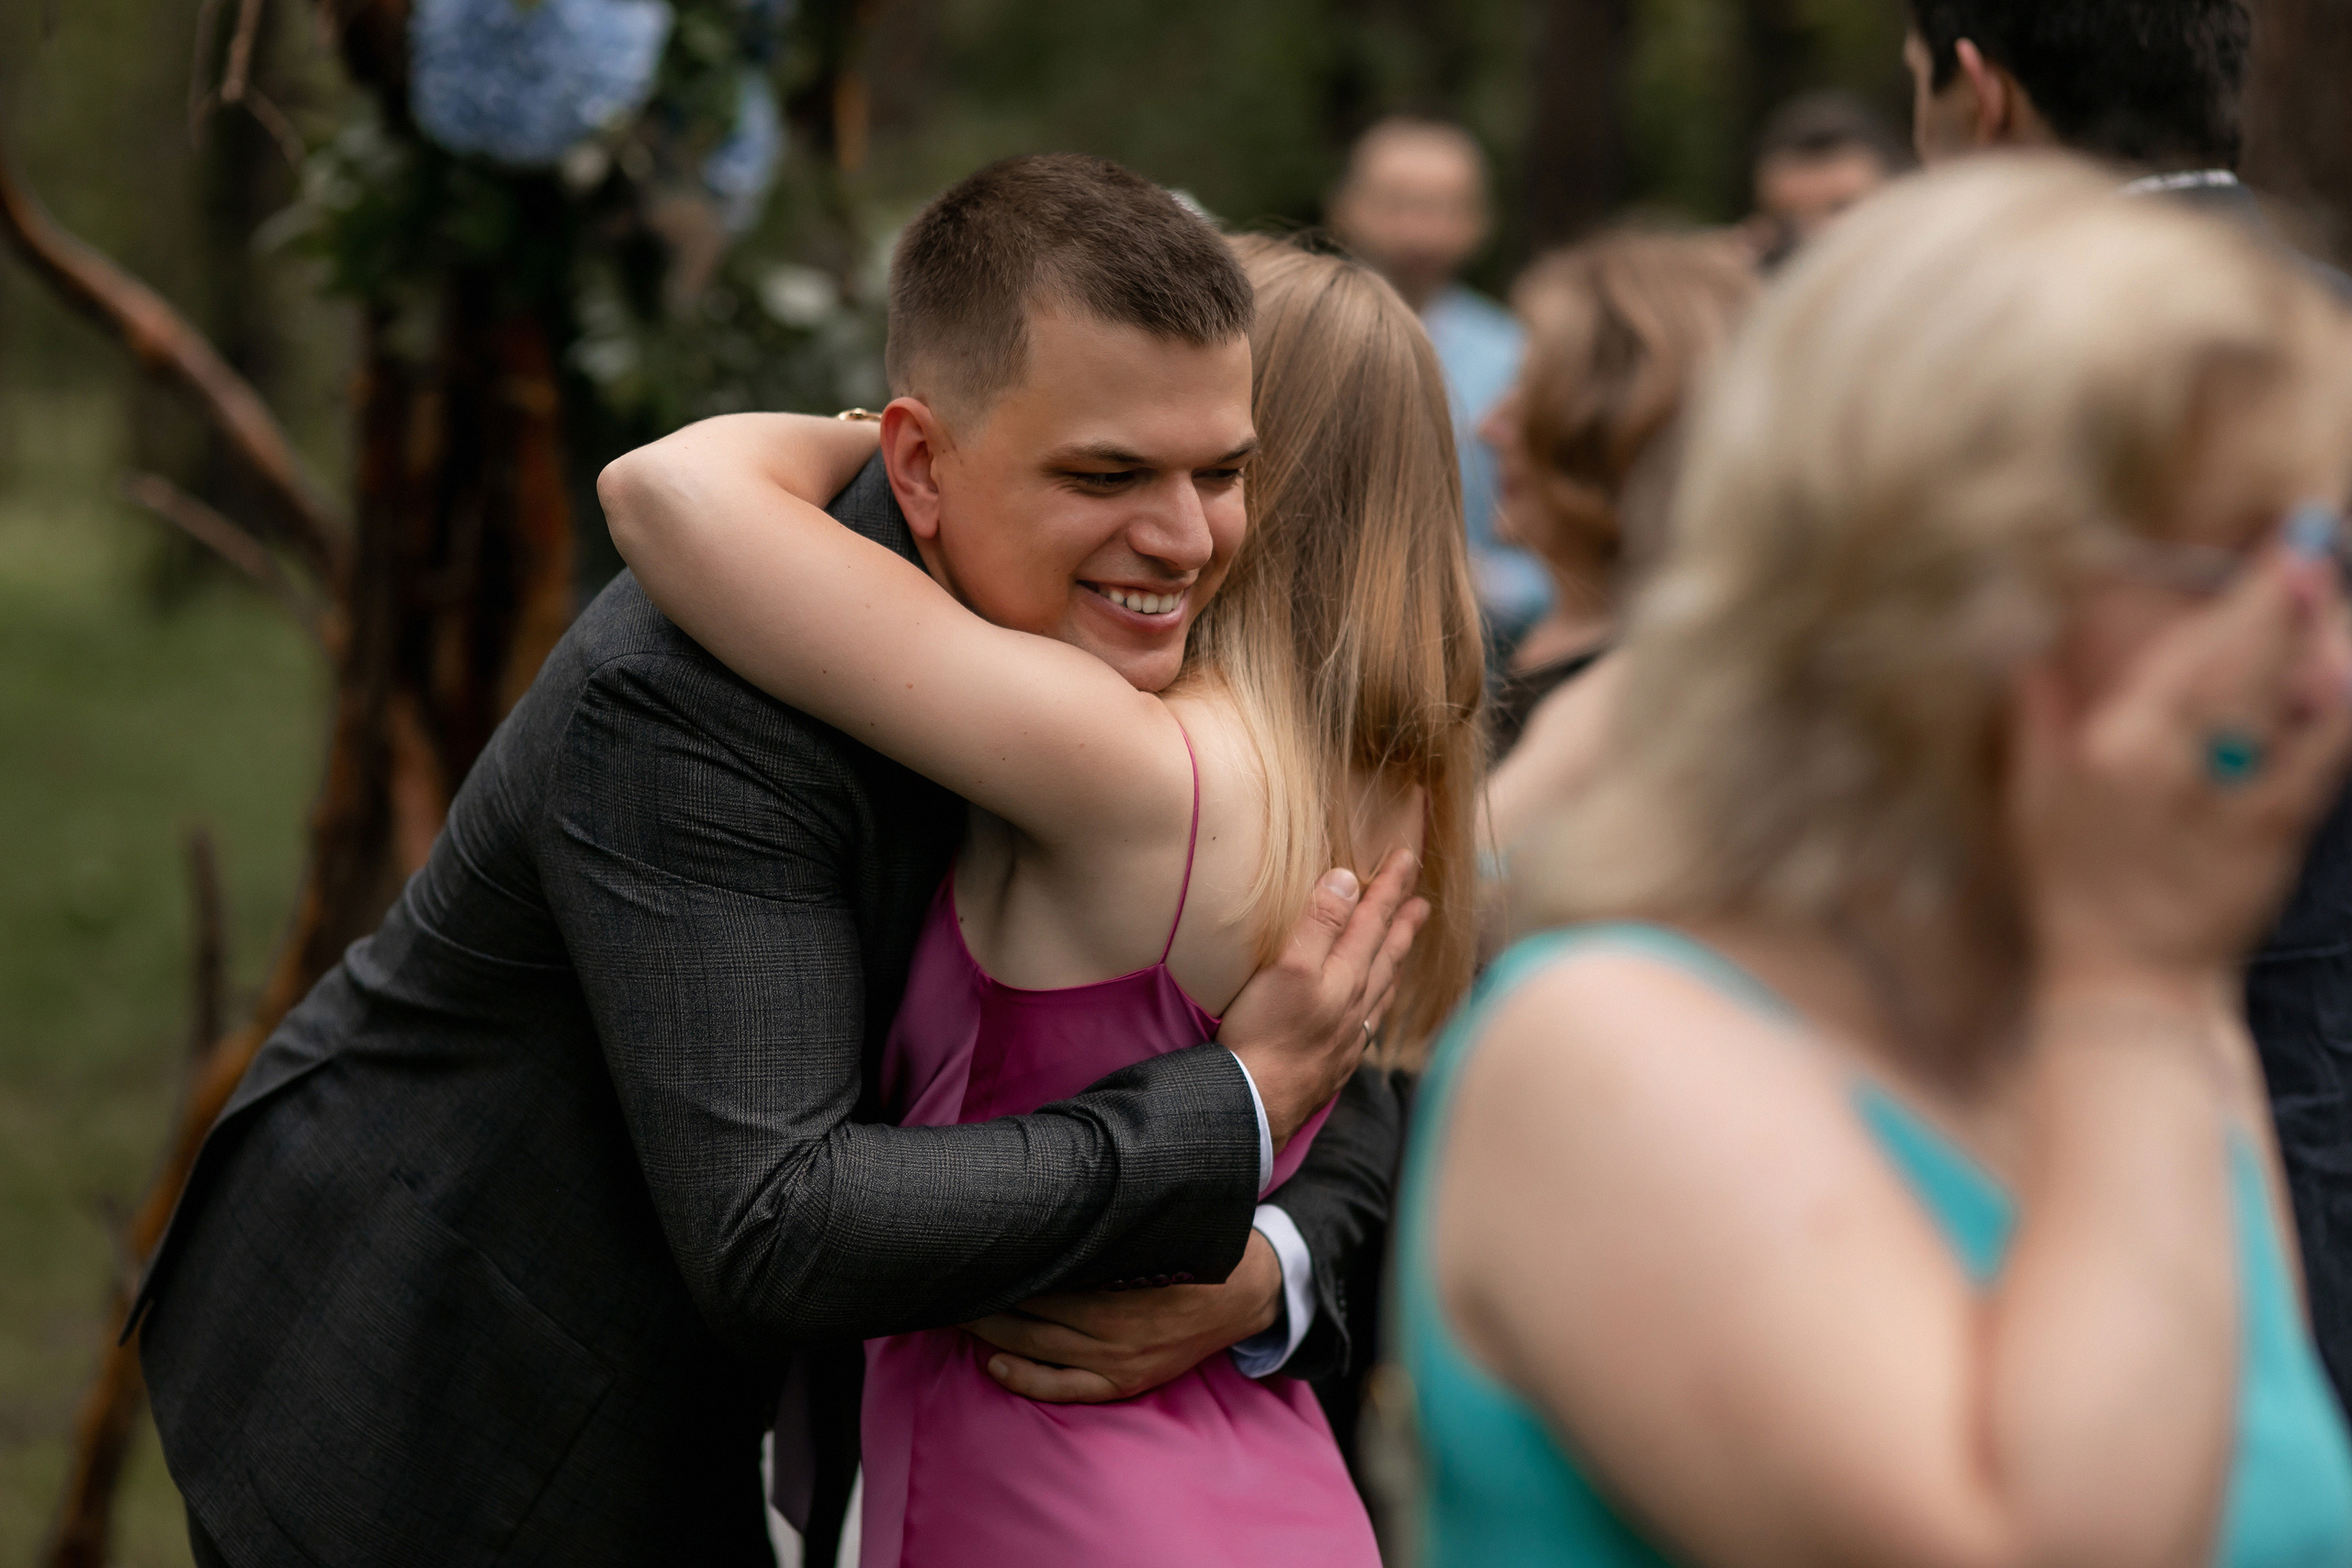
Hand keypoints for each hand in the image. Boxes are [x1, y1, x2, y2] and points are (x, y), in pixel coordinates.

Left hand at [963, 1230, 1285, 1402]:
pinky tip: (995, 1363)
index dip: (1001, 1260)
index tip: (970, 1246)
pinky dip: (1024, 1377)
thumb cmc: (1187, 1246)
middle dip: (985, 1295)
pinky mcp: (1124, 1381)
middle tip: (952, 1278)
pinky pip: (1063, 1387)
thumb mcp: (1147, 1221)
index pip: (1039, 1269)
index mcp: (1116, 1276)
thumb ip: (1102, 1211)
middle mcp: (1111, 1323)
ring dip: (990, 1330)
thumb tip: (1053, 1180)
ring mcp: (1117, 1358)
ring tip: (957, 1312)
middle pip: (1027, 1309)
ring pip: (1035, 1346)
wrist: (1244, 1293)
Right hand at [1219, 848, 1427, 1145]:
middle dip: (1402, 924)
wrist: (1255, 1105)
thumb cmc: (1265, 1034)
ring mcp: (1348, 1036)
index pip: (1372, 921)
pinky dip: (1377, 1003)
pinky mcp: (1335, 1061)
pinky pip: (1369, 1021)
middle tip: (1422, 903)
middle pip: (1385, 955)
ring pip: (1381, 991)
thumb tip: (1348, 879)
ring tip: (1404, 950)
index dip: (1389, 887)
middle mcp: (1355, 1005)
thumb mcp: (1288, 967)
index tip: (1407, 858)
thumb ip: (1320, 924)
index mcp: (1345, 976)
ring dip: (1394, 964)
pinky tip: (1370, 1011)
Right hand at [2012, 533, 2351, 990]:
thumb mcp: (2034, 804)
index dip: (2232, 599)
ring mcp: (2225, 799)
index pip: (2180, 654)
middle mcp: (2169, 764)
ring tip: (2328, 594)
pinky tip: (2344, 679)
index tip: (2273, 548)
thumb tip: (2029, 659)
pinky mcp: (2271, 836)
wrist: (2127, 981)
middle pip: (2234, 663)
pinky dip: (2334, 717)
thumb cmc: (2074, 891)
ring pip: (2281, 702)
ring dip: (2312, 642)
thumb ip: (2036, 723)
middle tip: (2310, 540)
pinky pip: (2317, 762)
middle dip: (2277, 598)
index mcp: (2111, 749)